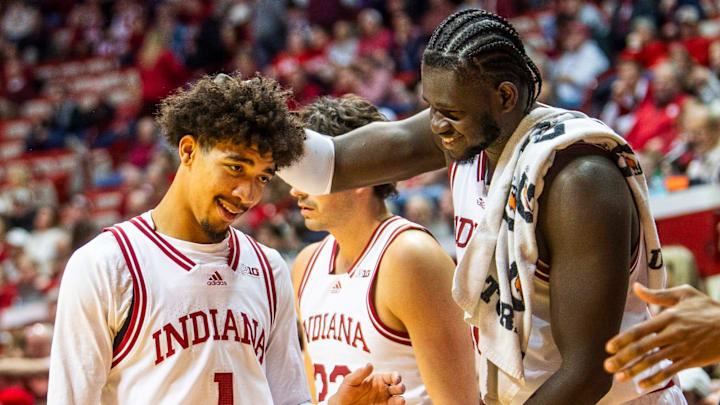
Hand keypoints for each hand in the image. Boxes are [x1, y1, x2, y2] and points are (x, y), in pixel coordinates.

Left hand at [328, 363, 404, 404]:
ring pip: (397, 398)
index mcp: (378, 379)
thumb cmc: (346, 391)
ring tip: (400, 400)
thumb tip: (369, 365)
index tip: (396, 379)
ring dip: (400, 399)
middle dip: (401, 387)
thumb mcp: (350, 380)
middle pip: (398, 387)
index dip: (396, 376)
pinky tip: (398, 404)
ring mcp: (384, 400)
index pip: (391, 376)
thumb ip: (360, 373)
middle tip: (398, 387)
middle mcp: (384, 389)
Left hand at [604, 283, 719, 387]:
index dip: (623, 339)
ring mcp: (682, 348)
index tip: (608, 347)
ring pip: (654, 361)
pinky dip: (656, 378)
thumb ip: (657, 294)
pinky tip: (642, 385)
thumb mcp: (684, 295)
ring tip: (620, 377)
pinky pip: (670, 371)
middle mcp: (673, 333)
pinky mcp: (692, 360)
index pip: (641, 330)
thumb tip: (635, 287)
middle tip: (607, 366)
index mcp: (668, 317)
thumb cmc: (707, 308)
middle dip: (623, 358)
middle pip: (643, 347)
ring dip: (635, 370)